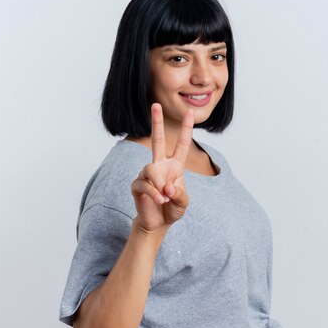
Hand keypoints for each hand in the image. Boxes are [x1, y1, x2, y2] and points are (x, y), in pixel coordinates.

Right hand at [130, 103, 193, 233]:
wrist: (158, 223)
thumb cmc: (172, 209)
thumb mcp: (183, 202)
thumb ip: (180, 194)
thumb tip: (167, 187)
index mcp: (174, 166)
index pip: (181, 144)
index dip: (186, 129)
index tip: (190, 112)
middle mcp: (160, 165)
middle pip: (157, 140)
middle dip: (156, 122)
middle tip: (155, 104)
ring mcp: (147, 174)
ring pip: (151, 169)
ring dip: (160, 185)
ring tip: (165, 198)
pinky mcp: (137, 184)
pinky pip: (144, 184)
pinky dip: (154, 193)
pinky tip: (160, 200)